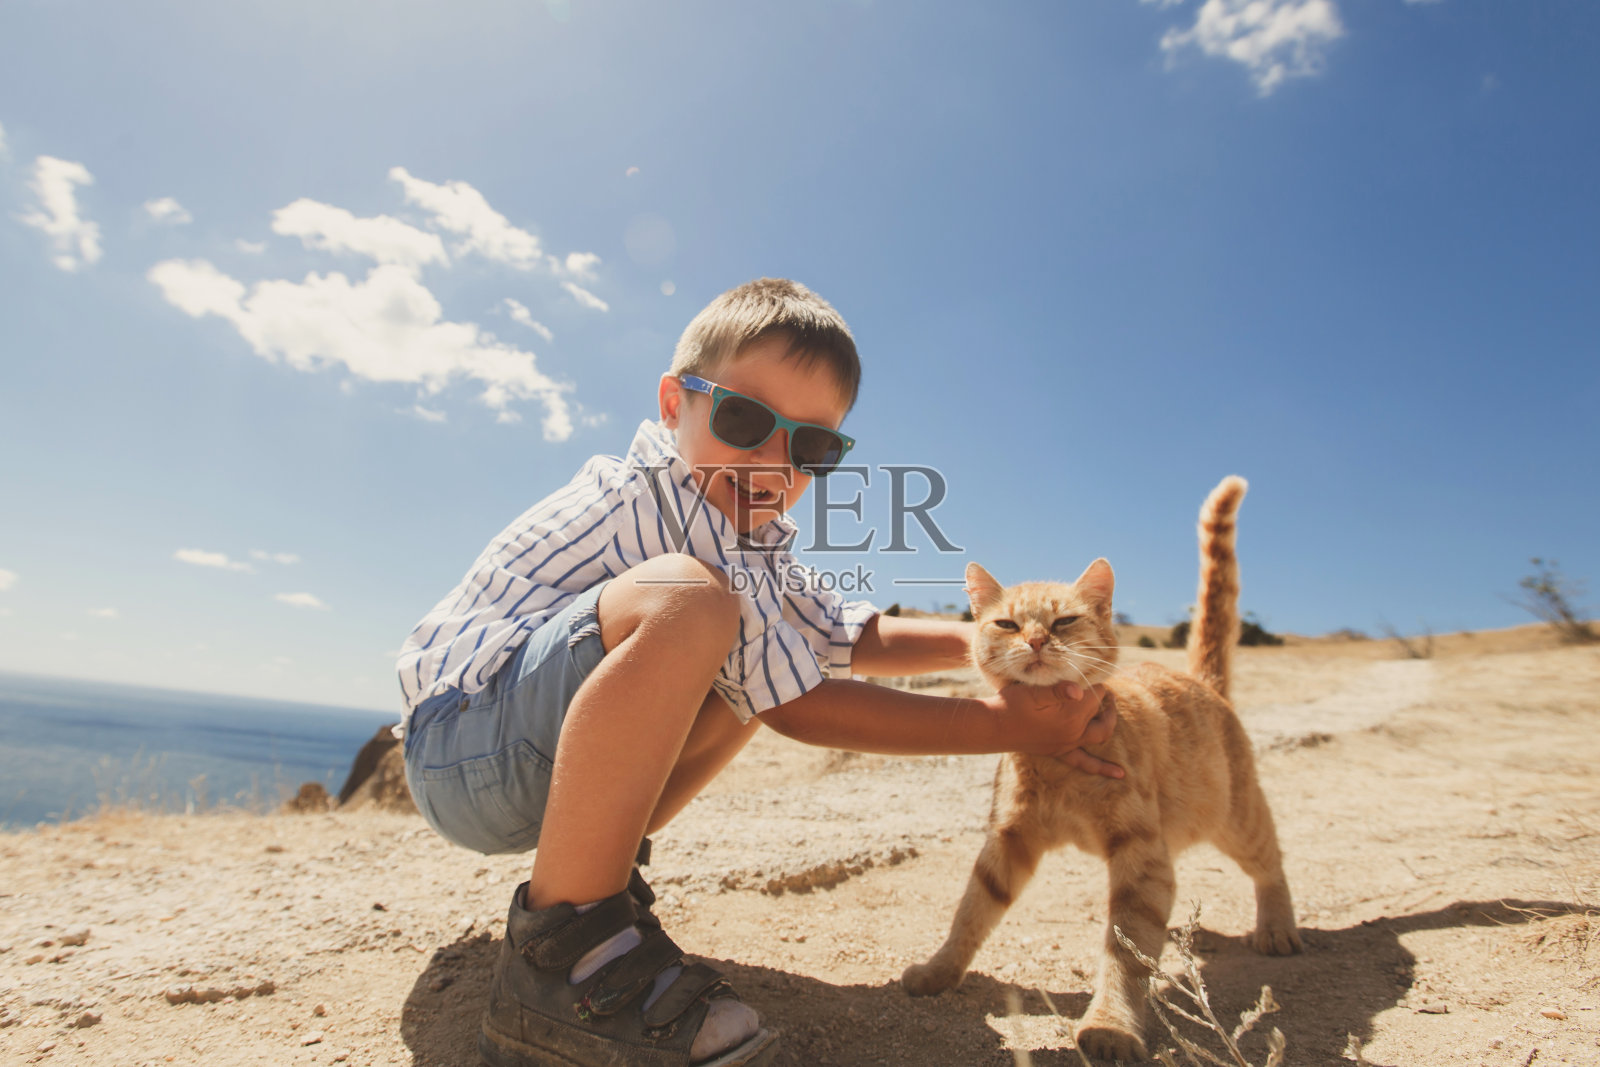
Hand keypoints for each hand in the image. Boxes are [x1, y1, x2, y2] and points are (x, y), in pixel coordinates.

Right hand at [987, 682, 1123, 778]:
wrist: (993, 727)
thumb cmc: (1012, 703)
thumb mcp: (1034, 690)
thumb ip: (1059, 689)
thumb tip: (1079, 690)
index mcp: (1071, 713)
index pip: (1095, 694)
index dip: (1094, 682)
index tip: (1087, 673)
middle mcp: (1075, 730)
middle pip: (1102, 713)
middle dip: (1106, 701)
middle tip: (1103, 690)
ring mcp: (1068, 743)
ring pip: (1099, 736)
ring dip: (1109, 725)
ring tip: (1112, 715)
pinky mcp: (1059, 751)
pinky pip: (1086, 763)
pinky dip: (1103, 768)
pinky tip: (1122, 775)